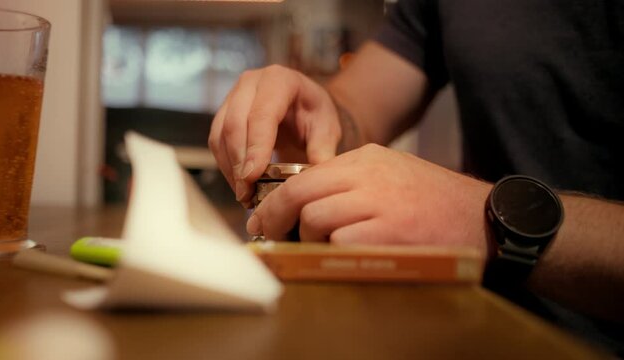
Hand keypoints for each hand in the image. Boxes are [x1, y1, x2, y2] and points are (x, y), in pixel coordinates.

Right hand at [208, 65, 341, 206]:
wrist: (304, 108)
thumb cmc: (316, 115)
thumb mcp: (328, 128)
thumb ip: (322, 149)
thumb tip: (313, 176)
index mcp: (279, 79)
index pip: (262, 114)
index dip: (256, 146)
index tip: (253, 176)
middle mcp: (250, 83)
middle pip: (235, 124)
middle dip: (239, 163)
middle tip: (247, 192)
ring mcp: (233, 97)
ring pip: (220, 135)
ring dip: (230, 169)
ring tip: (245, 195)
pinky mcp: (223, 115)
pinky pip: (216, 143)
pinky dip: (227, 168)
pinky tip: (240, 186)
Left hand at [247, 144, 491, 253]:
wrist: (485, 217)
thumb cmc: (434, 202)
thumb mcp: (390, 175)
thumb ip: (351, 183)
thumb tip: (306, 204)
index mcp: (366, 158)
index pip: (305, 176)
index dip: (276, 199)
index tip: (264, 216)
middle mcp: (369, 174)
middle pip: (301, 192)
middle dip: (275, 217)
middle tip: (267, 234)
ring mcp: (380, 202)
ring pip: (315, 217)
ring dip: (309, 239)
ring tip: (322, 248)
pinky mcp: (390, 232)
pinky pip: (341, 242)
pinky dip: (335, 253)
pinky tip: (348, 256)